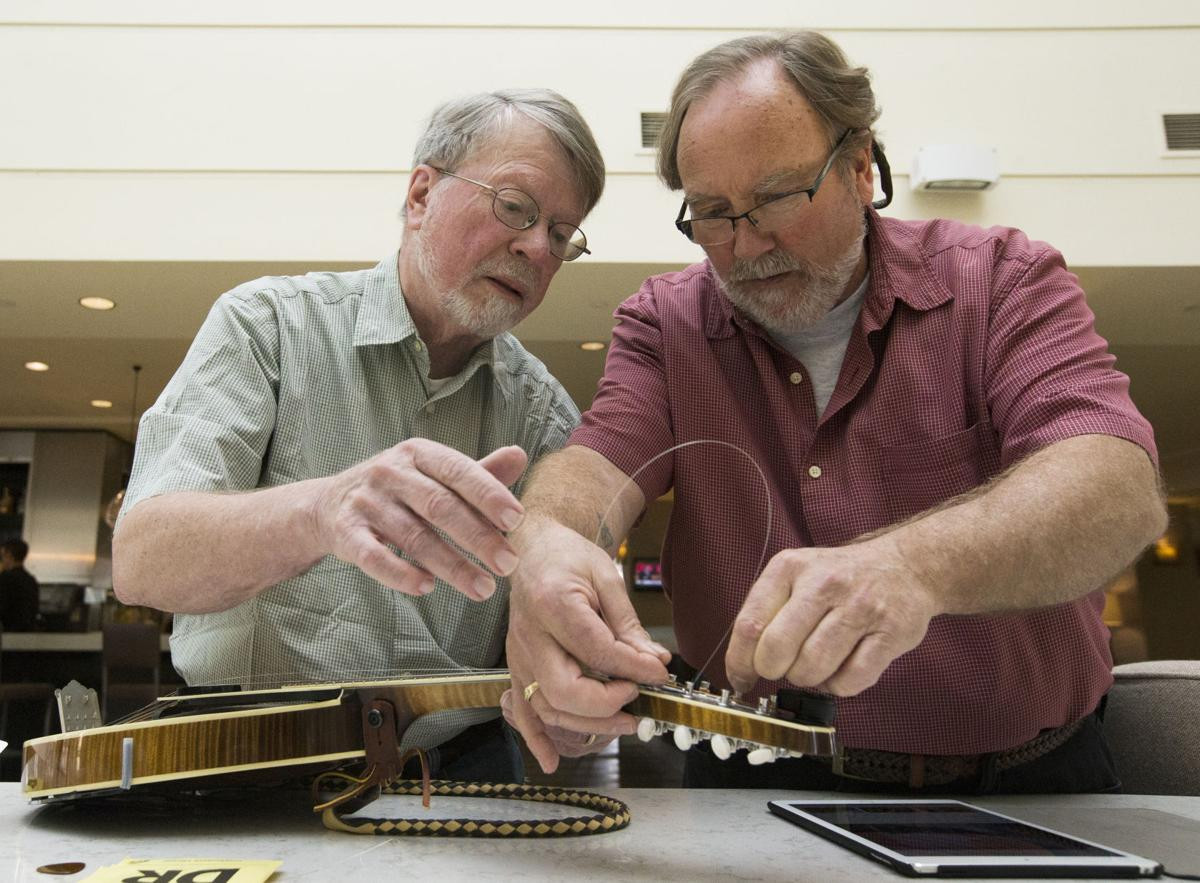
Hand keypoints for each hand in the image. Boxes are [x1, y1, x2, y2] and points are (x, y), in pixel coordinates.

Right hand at [309, 440, 526, 599]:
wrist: (327, 505)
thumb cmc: (399, 490)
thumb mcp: (434, 474)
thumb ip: (477, 472)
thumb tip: (520, 455)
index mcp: (418, 453)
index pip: (458, 471)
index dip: (488, 495)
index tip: (517, 520)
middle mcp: (390, 472)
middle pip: (440, 506)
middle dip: (478, 538)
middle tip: (509, 564)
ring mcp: (365, 502)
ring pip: (414, 537)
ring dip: (452, 566)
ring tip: (483, 589)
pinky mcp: (345, 533)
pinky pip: (374, 557)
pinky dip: (401, 574)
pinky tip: (428, 588)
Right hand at [505, 518, 669, 772]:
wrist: (531, 549)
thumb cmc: (568, 557)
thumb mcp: (606, 577)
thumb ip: (628, 625)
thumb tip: (655, 662)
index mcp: (553, 604)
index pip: (597, 651)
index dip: (633, 669)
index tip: (660, 673)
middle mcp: (530, 635)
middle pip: (565, 690)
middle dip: (607, 705)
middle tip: (638, 698)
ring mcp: (519, 655)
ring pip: (547, 708)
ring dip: (587, 725)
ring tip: (624, 721)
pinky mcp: (516, 667)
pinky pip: (522, 710)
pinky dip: (535, 738)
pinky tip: (551, 761)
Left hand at [725, 538, 937, 696]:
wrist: (905, 565)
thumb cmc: (839, 579)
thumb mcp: (795, 576)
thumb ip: (766, 613)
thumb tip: (741, 667)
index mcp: (790, 567)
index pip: (749, 625)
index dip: (739, 662)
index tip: (741, 678)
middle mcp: (824, 583)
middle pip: (777, 650)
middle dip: (773, 671)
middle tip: (784, 668)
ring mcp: (860, 607)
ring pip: (813, 668)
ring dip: (807, 679)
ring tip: (814, 664)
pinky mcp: (891, 633)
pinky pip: (851, 680)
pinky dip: (839, 686)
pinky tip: (840, 669)